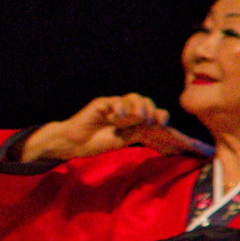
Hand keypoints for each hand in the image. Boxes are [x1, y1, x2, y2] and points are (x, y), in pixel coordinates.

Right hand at [23, 95, 173, 162]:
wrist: (75, 143)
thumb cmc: (99, 141)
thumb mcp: (124, 139)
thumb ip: (141, 132)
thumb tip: (158, 124)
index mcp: (135, 119)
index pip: (154, 114)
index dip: (161, 117)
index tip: (163, 125)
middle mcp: (127, 110)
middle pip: (147, 103)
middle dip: (153, 111)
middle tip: (153, 121)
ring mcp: (115, 106)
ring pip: (134, 98)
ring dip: (139, 106)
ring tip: (141, 117)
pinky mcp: (102, 103)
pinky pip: (114, 101)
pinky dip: (120, 107)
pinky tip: (119, 116)